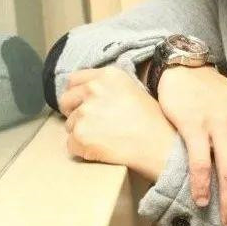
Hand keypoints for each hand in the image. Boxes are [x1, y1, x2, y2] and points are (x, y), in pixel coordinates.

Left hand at [61, 66, 177, 181]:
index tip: (82, 104)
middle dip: (74, 112)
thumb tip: (89, 93)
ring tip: (106, 139)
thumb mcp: (133, 90)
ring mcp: (85, 112)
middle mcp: (93, 89)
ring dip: (82, 133)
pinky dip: (82, 150)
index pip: (74, 80)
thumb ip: (108, 87)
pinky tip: (102, 150)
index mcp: (108, 75)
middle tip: (91, 125)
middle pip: (66, 100)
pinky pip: (71, 145)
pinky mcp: (81, 135)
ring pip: (70, 125)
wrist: (160, 146)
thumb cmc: (154, 123)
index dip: (77, 94)